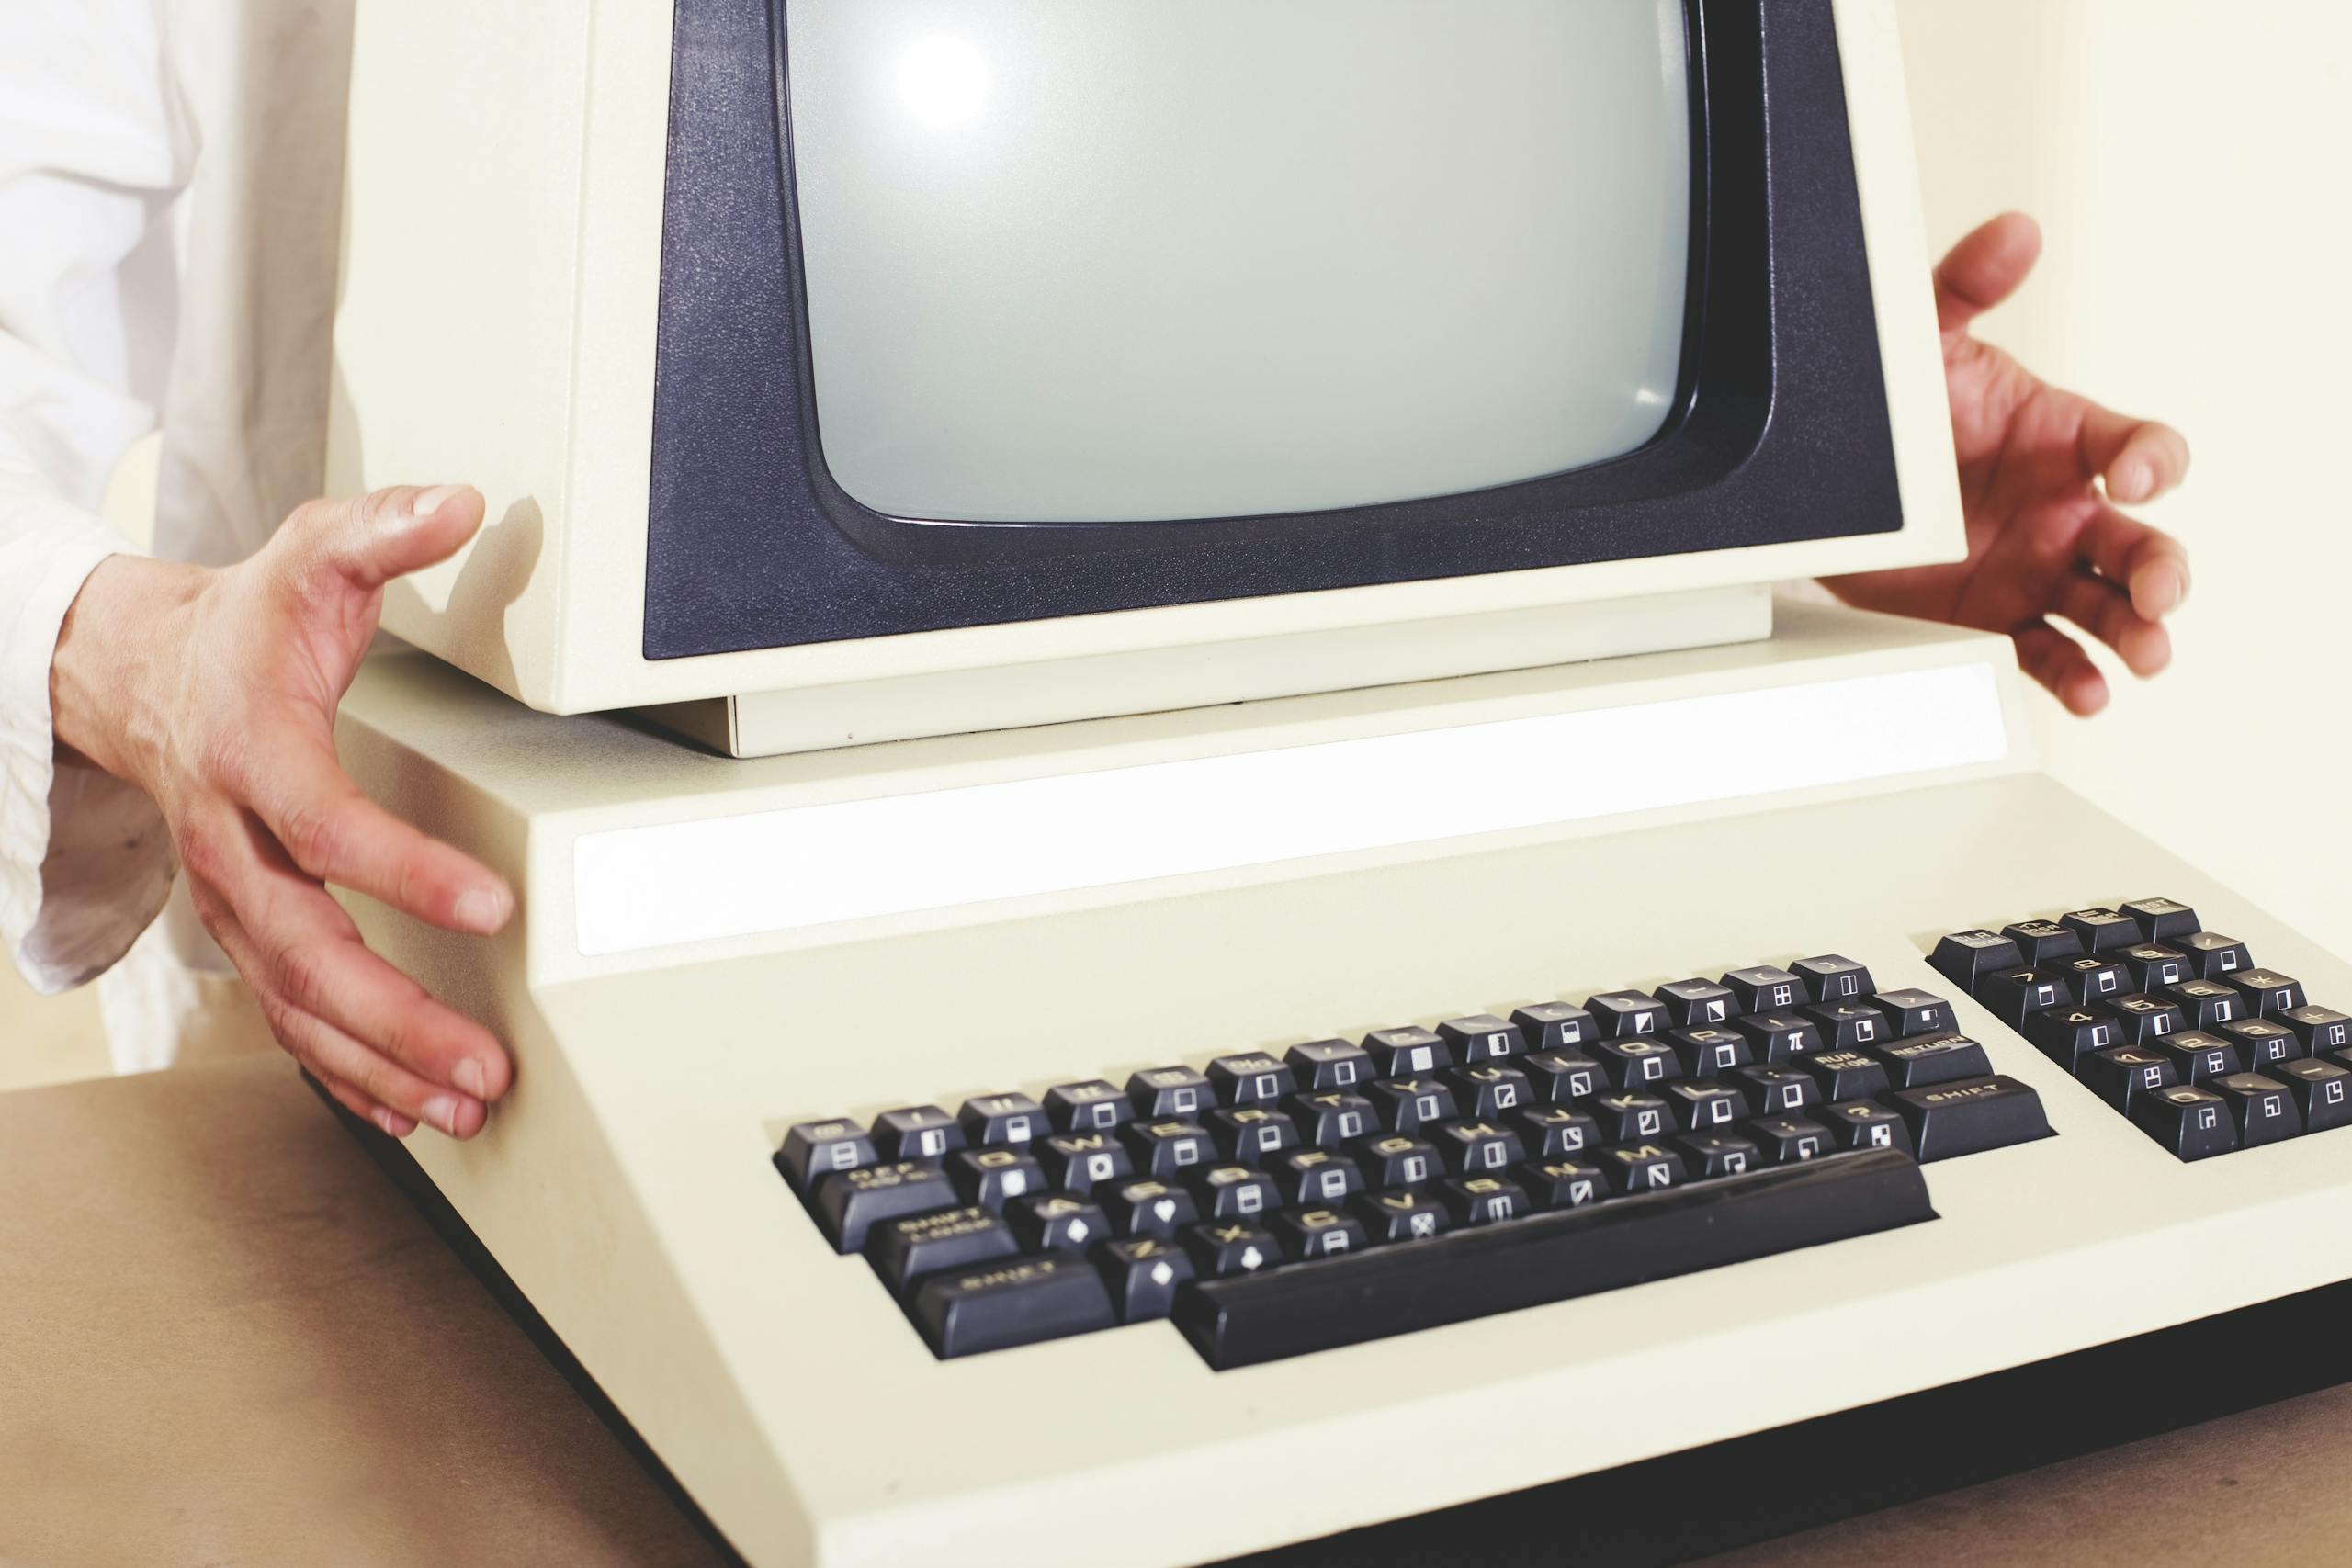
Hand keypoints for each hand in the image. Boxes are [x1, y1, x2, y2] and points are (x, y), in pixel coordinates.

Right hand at [51, 485, 513, 1138]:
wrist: (138, 673)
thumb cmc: (240, 626)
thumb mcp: (306, 555)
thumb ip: (379, 529)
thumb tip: (460, 503)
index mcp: (251, 753)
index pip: (326, 827)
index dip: (405, 871)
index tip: (492, 906)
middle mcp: (231, 842)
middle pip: (308, 952)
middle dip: (397, 1018)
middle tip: (483, 1062)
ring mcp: (232, 896)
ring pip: (297, 1004)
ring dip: (381, 1063)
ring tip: (465, 1102)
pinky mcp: (245, 928)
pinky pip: (288, 1016)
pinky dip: (344, 1069)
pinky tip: (405, 1106)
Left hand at [1825, 212, 2190, 715]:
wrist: (1827, 481)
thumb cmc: (1900, 407)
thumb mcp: (1923, 342)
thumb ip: (1966, 285)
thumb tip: (2015, 231)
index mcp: (2065, 440)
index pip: (2139, 448)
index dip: (2151, 463)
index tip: (2131, 479)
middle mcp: (2066, 507)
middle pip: (2141, 540)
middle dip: (2162, 569)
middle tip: (2158, 593)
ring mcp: (2038, 565)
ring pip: (2110, 604)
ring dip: (2137, 630)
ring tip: (2145, 653)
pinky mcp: (1999, 613)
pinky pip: (2048, 650)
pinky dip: (2073, 676)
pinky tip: (2086, 692)